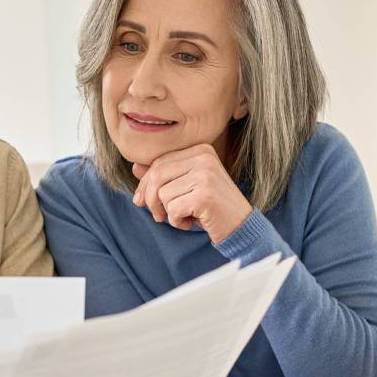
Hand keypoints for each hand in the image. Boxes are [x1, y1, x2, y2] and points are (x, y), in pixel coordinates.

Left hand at [131, 144, 252, 243]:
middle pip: (157, 176)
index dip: (145, 184)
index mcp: (200, 150)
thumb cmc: (210, 207)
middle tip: (159, 216)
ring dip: (168, 213)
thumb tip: (135, 167)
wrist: (241, 226)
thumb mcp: (186, 187)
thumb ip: (164, 176)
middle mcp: (204, 157)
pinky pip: (173, 209)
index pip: (159, 162)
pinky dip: (177, 221)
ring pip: (162, 194)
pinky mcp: (205, 195)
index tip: (142, 202)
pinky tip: (192, 222)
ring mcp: (206, 175)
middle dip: (151, 200)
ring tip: (186, 216)